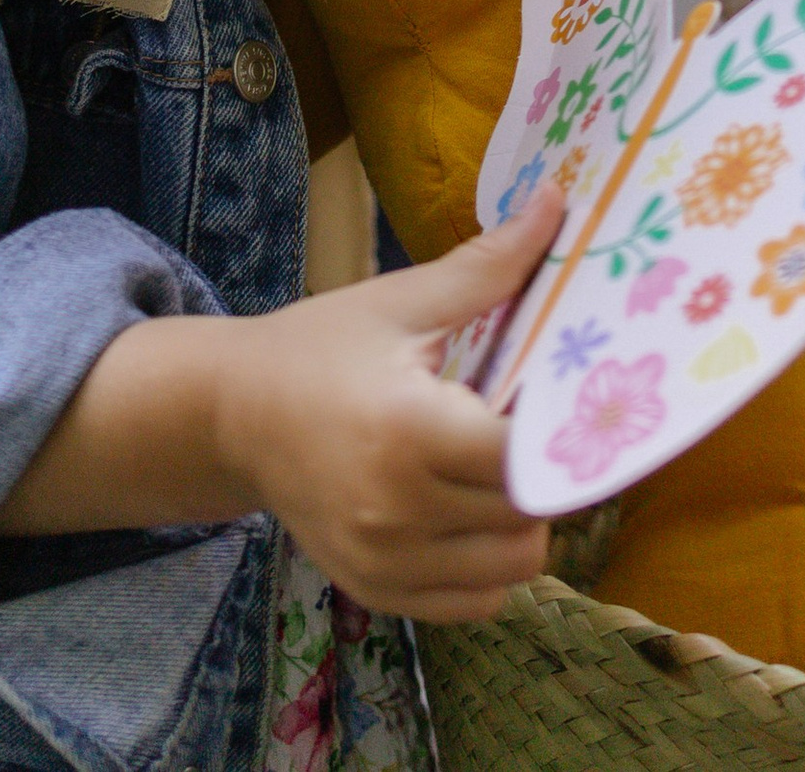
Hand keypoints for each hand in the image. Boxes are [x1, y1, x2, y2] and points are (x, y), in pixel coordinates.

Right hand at [0, 195, 563, 621]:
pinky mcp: (376, 591)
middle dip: (547, 471)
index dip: (561, 432)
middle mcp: (398, 511)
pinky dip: (491, 566)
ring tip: (503, 468)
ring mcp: (385, 562)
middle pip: (528, 516)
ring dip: (526, 522)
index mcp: (409, 431)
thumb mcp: (400, 301)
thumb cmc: (320, 348)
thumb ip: (487, 266)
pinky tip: (474, 512)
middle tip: (537, 427)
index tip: (573, 397)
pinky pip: (475, 602)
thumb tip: (558, 202)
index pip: (524, 459)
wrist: (230, 415)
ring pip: (513, 568)